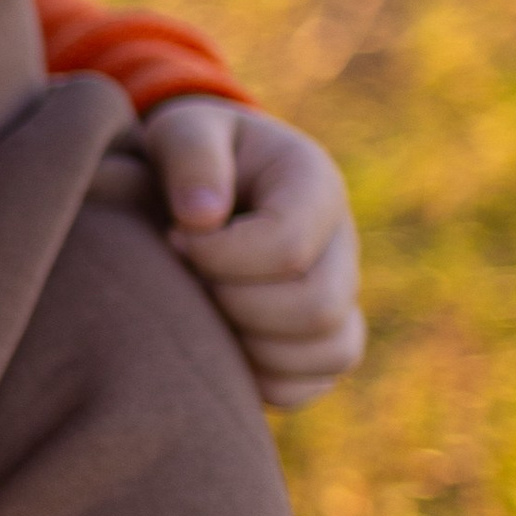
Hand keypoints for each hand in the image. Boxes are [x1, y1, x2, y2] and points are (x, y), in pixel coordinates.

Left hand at [132, 100, 364, 409]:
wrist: (199, 188)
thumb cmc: (189, 157)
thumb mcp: (182, 130)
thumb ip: (190, 154)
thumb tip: (202, 217)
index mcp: (315, 184)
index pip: (288, 246)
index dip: (219, 255)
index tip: (174, 237)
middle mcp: (342, 243)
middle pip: (318, 308)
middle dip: (236, 304)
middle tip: (189, 280)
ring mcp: (339, 294)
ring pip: (331, 352)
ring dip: (252, 345)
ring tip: (204, 310)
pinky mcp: (319, 340)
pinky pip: (308, 384)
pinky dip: (260, 379)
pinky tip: (218, 341)